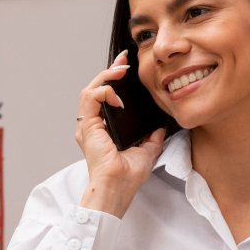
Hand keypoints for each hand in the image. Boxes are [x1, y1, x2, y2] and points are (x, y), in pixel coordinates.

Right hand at [75, 50, 167, 217]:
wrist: (117, 188)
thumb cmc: (127, 178)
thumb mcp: (147, 152)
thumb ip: (152, 138)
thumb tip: (162, 127)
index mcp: (103, 130)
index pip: (106, 98)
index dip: (114, 80)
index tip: (126, 68)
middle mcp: (92, 126)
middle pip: (96, 89)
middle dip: (110, 71)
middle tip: (124, 60)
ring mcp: (88, 126)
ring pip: (90, 89)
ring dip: (106, 76)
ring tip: (121, 70)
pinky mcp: (88, 126)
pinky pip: (90, 97)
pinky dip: (103, 91)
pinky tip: (117, 95)